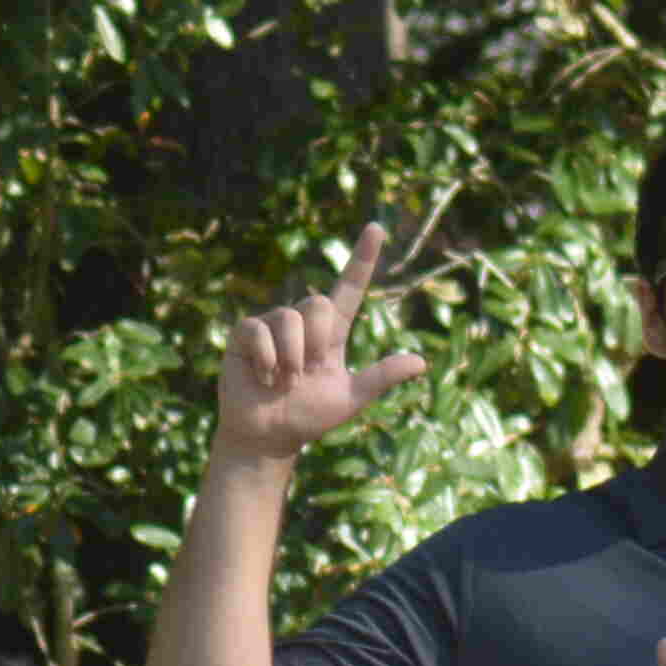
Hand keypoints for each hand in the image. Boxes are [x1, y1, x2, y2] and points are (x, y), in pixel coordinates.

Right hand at [213, 219, 428, 467]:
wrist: (268, 437)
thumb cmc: (308, 418)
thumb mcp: (350, 399)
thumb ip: (381, 377)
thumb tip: (421, 362)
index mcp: (331, 334)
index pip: (350, 289)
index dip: (363, 259)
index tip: (377, 228)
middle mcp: (302, 323)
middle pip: (318, 303)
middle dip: (316, 343)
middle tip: (304, 374)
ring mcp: (272, 325)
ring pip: (290, 317)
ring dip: (291, 357)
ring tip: (284, 380)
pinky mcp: (244, 334)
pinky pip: (259, 329)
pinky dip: (267, 358)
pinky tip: (263, 377)